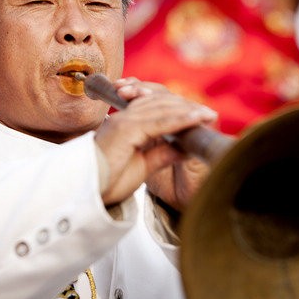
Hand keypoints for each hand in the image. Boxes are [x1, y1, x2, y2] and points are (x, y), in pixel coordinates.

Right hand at [94, 78, 216, 206]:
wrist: (88, 193)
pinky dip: (180, 119)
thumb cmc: (108, 183)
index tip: (200, 117)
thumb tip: (183, 147)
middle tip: (210, 114)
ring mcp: (124, 121)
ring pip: (162, 109)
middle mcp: (124, 118)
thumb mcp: (143, 166)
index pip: (156, 111)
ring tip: (208, 115)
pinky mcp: (127, 130)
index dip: (179, 112)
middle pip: (161, 105)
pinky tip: (196, 120)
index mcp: (125, 125)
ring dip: (188, 111)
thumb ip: (161, 153)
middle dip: (187, 108)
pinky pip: (160, 121)